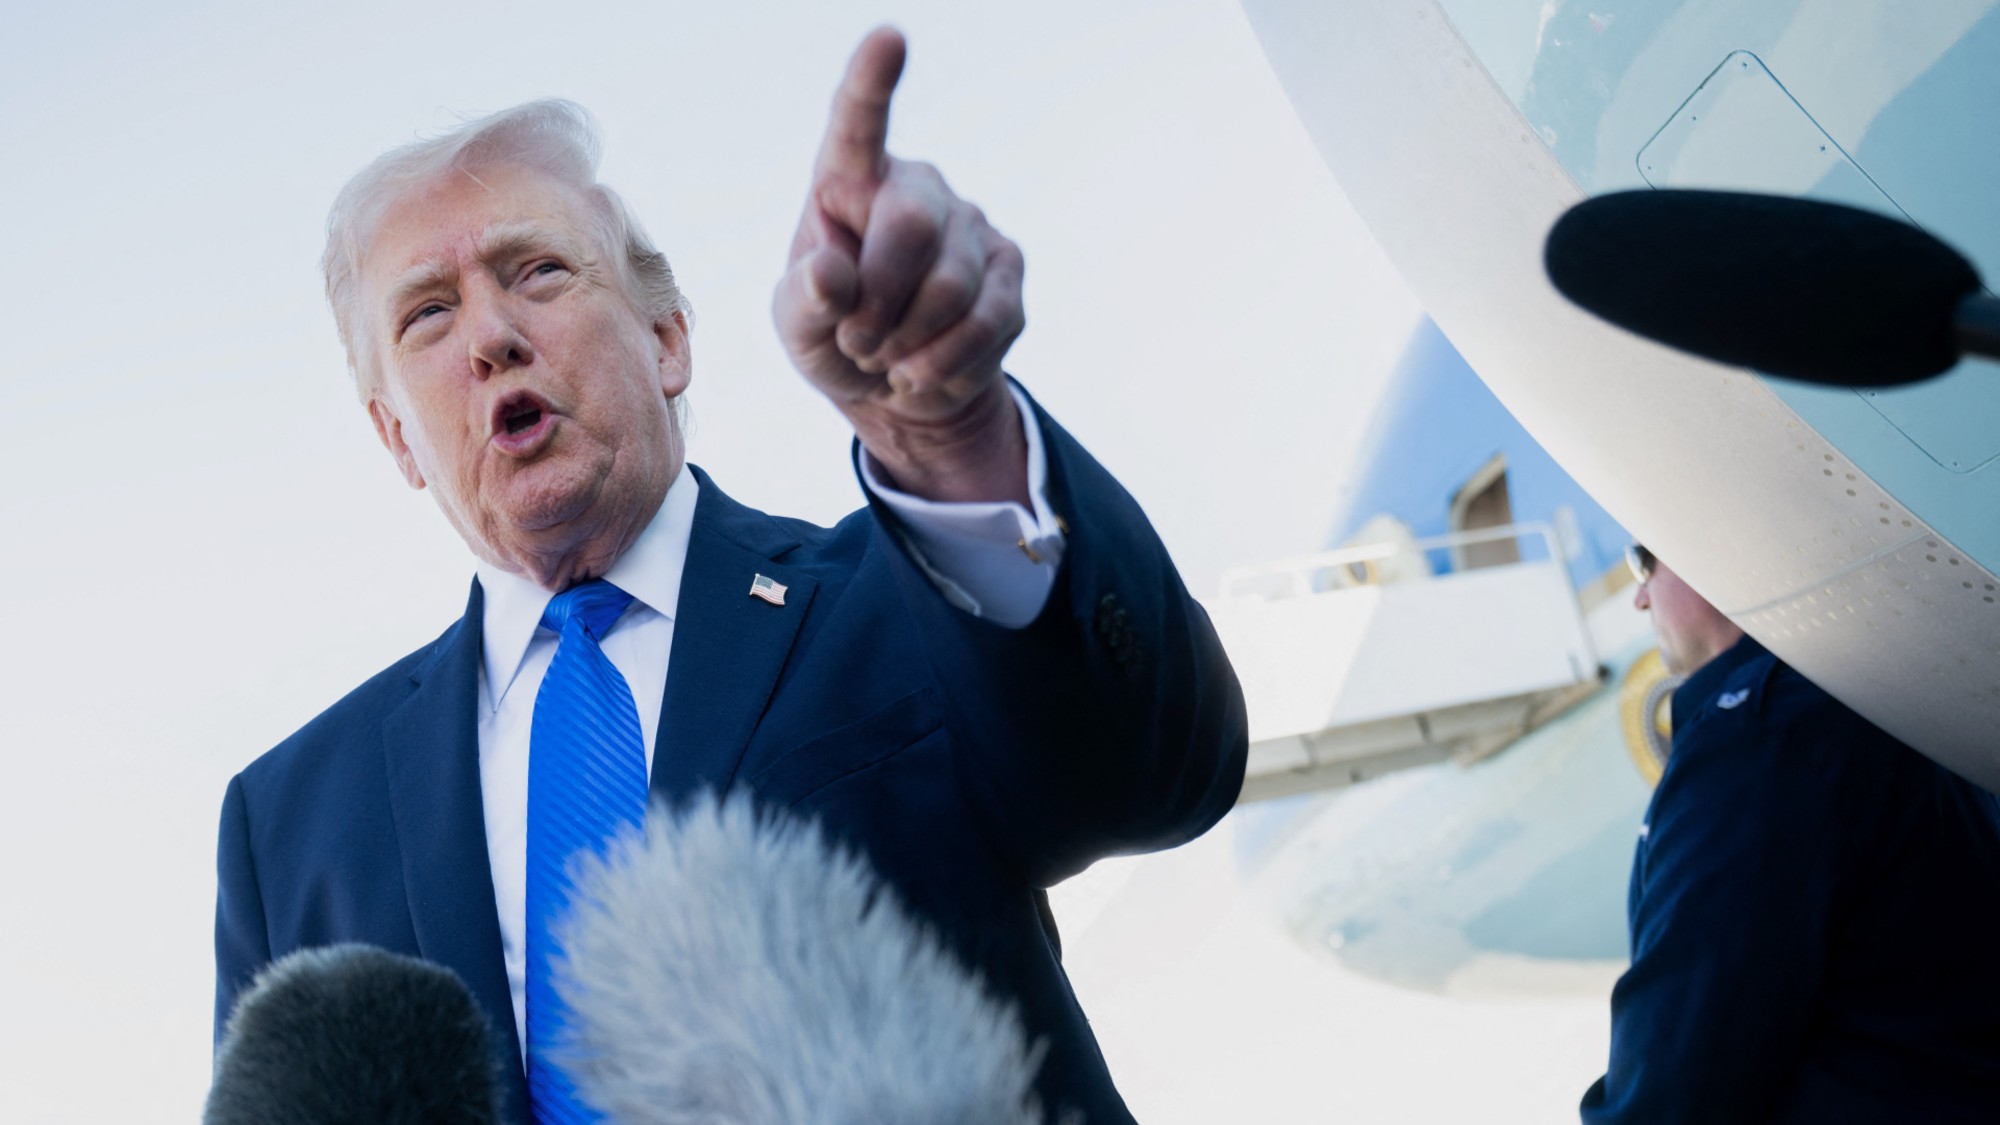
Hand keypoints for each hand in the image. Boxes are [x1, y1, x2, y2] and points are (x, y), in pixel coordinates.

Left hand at [774, 27, 1028, 504]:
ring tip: (889, 359)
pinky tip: (925, 371)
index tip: (888, 37)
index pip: (859, 123)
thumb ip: (804, 301)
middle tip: (857, 343)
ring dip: (910, 344)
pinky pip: (988, 323)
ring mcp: (972, 225)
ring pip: (953, 287)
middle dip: (879, 303)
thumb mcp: (798, 329)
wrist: (897, 387)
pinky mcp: (1011, 270)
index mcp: (850, 180)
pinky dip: (945, 365)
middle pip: (912, 227)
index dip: (872, 82)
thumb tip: (831, 273)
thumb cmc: (834, 336)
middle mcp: (918, 188)